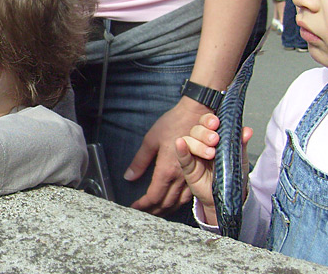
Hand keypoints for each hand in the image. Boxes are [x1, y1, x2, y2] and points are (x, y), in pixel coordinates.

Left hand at [126, 100, 206, 215]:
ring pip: (178, 202)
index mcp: (167, 170)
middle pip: (166, 203)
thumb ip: (139, 161)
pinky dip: (178, 202)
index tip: (135, 207)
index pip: (154, 196)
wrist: (197, 114)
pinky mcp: (199, 173)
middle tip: (143, 213)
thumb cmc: (173, 124)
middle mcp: (181, 177)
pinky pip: (188, 195)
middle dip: (153, 211)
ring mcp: (192, 176)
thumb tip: (129, 177)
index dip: (143, 205)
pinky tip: (172, 202)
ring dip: (166, 209)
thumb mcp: (150, 140)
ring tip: (155, 212)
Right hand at [175, 113, 251, 224]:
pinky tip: (180, 143)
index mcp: (214, 138)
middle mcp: (202, 144)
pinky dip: (181, 149)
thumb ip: (240, 143)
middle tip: (215, 139)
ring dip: (198, 143)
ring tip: (210, 153)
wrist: (230, 195)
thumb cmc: (233, 175)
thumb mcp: (240, 157)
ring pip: (189, 140)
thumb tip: (247, 130)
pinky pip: (182, 157)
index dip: (209, 120)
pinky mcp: (189, 168)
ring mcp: (194, 155)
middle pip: (196, 130)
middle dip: (205, 132)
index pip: (207, 123)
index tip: (216, 122)